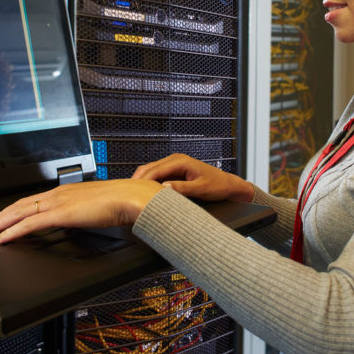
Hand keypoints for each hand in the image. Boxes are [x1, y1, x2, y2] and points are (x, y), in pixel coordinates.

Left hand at [0, 179, 161, 243]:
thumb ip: (85, 211)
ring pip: (19, 213)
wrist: (131, 197)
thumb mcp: (97, 206)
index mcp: (67, 191)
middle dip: (0, 216)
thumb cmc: (122, 202)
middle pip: (20, 205)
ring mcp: (57, 202)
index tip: (4, 216)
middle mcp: (58, 193)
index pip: (33, 200)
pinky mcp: (60, 214)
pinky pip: (29, 224)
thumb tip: (82, 219)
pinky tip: (1, 239)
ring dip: (0, 223)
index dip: (15, 209)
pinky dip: (11, 232)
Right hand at [132, 153, 252, 201]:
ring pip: (152, 171)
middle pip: (150, 168)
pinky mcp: (175, 170)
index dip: (143, 180)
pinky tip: (145, 191)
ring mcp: (175, 164)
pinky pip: (158, 175)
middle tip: (126, 191)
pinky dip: (150, 182)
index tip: (133, 189)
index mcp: (180, 161)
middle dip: (138, 179)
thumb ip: (182, 189)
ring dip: (143, 180)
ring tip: (132, 193)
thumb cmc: (217, 185)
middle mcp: (176, 160)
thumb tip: (165, 189)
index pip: (155, 170)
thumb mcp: (200, 189)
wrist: (227, 184)